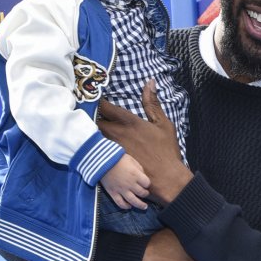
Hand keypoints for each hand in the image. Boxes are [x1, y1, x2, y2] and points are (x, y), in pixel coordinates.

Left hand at [99, 80, 191, 203]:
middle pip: (95, 121)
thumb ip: (153, 103)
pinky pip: (98, 149)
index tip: (97, 99)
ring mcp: (112, 149)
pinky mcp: (110, 161)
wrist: (165, 178)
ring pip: (95, 136)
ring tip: (93, 128)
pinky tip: (97, 146)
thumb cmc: (166, 150)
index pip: (106, 108)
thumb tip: (150, 82)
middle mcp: (117, 134)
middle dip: (93, 117)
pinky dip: (96, 145)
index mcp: (129, 123)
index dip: (99, 102)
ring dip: (94, 131)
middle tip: (93, 113)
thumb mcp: (163, 123)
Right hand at [100, 155, 149, 209]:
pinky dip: (125, 206)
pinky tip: (129, 207)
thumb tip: (143, 176)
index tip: (146, 184)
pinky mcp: (112, 193)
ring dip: (140, 205)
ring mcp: (121, 189)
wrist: (102, 162)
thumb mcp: (132, 161)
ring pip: (133, 201)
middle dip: (145, 194)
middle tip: (145, 193)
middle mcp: (130, 184)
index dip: (147, 184)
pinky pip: (120, 203)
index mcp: (135, 175)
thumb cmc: (118, 159)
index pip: (147, 183)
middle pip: (142, 193)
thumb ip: (139, 169)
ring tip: (144, 207)